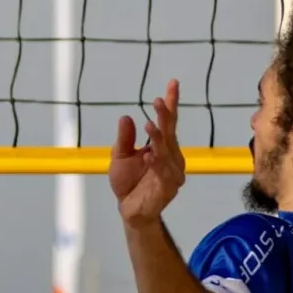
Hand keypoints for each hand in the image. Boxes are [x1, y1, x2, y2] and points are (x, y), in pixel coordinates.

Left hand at [110, 79, 186, 224]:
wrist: (129, 209)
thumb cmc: (127, 181)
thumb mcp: (120, 155)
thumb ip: (124, 138)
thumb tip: (126, 116)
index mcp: (163, 146)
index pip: (169, 122)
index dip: (171, 103)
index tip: (173, 83)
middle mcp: (172, 156)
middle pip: (169, 132)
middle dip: (165, 116)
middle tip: (158, 101)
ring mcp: (172, 172)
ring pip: (167, 151)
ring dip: (159, 138)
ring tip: (148, 124)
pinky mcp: (168, 188)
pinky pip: (164, 173)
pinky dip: (157, 163)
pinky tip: (150, 155)